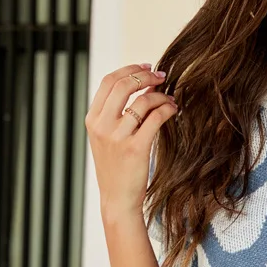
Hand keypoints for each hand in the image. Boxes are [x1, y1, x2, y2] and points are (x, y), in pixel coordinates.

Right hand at [85, 63, 178, 219]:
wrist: (117, 199)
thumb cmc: (116, 168)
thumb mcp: (107, 138)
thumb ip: (117, 114)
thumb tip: (143, 85)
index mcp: (92, 120)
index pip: (108, 82)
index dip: (129, 69)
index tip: (146, 67)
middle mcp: (101, 126)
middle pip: (123, 85)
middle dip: (146, 75)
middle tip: (162, 76)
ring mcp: (117, 137)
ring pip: (142, 101)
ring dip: (161, 96)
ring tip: (171, 99)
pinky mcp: (135, 149)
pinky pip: (155, 118)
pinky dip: (167, 109)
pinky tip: (173, 110)